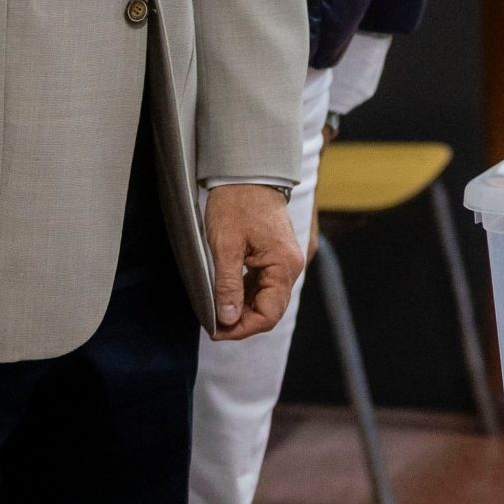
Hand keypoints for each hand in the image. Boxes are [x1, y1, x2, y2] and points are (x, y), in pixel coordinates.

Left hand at [205, 183, 301, 341]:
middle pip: (270, 309)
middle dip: (241, 321)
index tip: (216, 332)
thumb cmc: (236, 203)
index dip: (242, 329)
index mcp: (284, 265)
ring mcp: (285, 261)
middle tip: (212, 324)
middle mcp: (291, 266)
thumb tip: (227, 319)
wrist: (247, 172)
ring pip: (266, 298)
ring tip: (215, 310)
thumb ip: (228, 285)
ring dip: (242, 308)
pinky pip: (264, 284)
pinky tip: (226, 293)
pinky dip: (246, 293)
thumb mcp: (225, 246)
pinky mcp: (277, 255)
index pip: (268, 314)